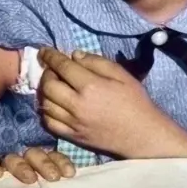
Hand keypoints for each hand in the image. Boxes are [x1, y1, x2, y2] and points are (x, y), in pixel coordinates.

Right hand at [0, 147, 74, 184]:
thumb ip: (55, 184)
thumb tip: (70, 185)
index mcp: (41, 162)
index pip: (53, 156)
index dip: (62, 162)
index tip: (69, 174)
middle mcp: (23, 160)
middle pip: (34, 154)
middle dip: (45, 164)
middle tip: (53, 177)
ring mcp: (5, 164)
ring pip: (13, 159)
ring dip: (22, 167)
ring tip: (30, 179)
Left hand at [37, 48, 158, 157]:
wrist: (142, 134)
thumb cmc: (136, 101)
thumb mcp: (122, 75)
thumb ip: (97, 62)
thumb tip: (75, 56)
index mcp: (91, 86)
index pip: (62, 66)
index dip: (50, 56)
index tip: (44, 51)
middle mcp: (77, 104)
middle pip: (49, 86)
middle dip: (46, 74)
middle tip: (52, 70)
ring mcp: (73, 122)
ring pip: (46, 104)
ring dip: (45, 92)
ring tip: (52, 86)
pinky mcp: (73, 136)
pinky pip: (50, 123)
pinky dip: (46, 112)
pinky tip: (54, 105)